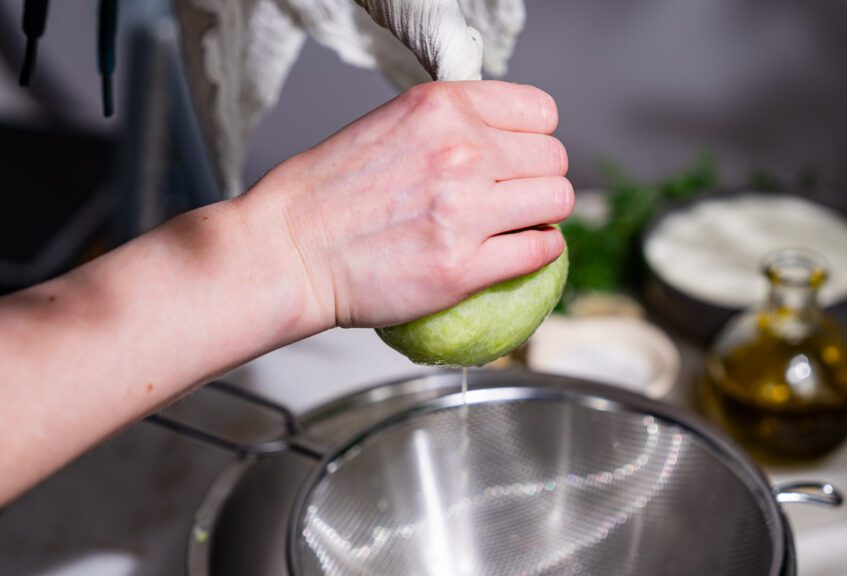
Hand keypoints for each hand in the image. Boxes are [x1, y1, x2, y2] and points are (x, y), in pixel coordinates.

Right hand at [245, 80, 572, 330]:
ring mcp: (465, 211)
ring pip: (558, 203)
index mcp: (443, 108)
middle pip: (554, 159)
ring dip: (543, 215)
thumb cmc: (329, 191)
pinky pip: (541, 252)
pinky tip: (515, 252)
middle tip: (514, 196)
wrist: (288, 252)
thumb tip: (503, 137)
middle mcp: (461, 152)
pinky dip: (539, 252)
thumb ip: (450, 124)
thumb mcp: (391, 123)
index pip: (539, 112)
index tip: (519, 156)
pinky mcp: (463, 268)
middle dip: (540, 178)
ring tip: (515, 224)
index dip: (534, 137)